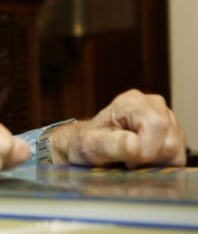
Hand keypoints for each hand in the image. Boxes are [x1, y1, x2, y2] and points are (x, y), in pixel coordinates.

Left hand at [49, 89, 186, 167]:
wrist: (88, 144)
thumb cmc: (86, 143)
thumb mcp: (91, 145)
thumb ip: (113, 144)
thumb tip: (136, 144)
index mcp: (131, 102)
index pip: (157, 127)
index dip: (145, 150)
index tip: (127, 158)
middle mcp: (152, 104)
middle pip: (170, 141)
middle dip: (150, 158)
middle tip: (128, 158)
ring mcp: (166, 117)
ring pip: (177, 150)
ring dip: (156, 162)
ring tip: (135, 157)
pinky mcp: (173, 132)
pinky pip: (178, 156)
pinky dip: (162, 163)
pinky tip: (144, 158)